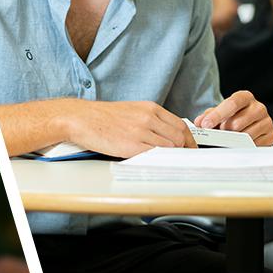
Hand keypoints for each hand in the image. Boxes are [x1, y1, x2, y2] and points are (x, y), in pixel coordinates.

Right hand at [60, 100, 192, 157]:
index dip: (189, 140)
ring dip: (172, 156)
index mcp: (150, 108)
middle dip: (185, 150)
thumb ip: (150, 120)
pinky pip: (154, 155)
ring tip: (169, 163)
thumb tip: (166, 134)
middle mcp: (148, 118)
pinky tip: (157, 163)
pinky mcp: (131, 146)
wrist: (81, 118)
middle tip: (184, 160)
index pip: (180, 125)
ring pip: (169, 147)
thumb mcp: (132, 110)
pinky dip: (159, 160)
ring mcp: (141, 132)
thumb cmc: (103, 117)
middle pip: (179, 137)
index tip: (190, 148)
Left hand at [196, 90, 272, 146]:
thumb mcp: (219, 113)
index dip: (217, 115)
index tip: (205, 125)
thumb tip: (199, 122)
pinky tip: (240, 144)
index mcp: (245, 97)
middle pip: (237, 123)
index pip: (232, 103)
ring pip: (245, 136)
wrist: (249, 124)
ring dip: (233, 141)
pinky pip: (254, 145)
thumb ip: (208, 116)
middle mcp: (259, 107)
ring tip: (229, 140)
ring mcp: (267, 121)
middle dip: (224, 132)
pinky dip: (244, 147)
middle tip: (219, 136)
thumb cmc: (232, 117)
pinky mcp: (271, 135)